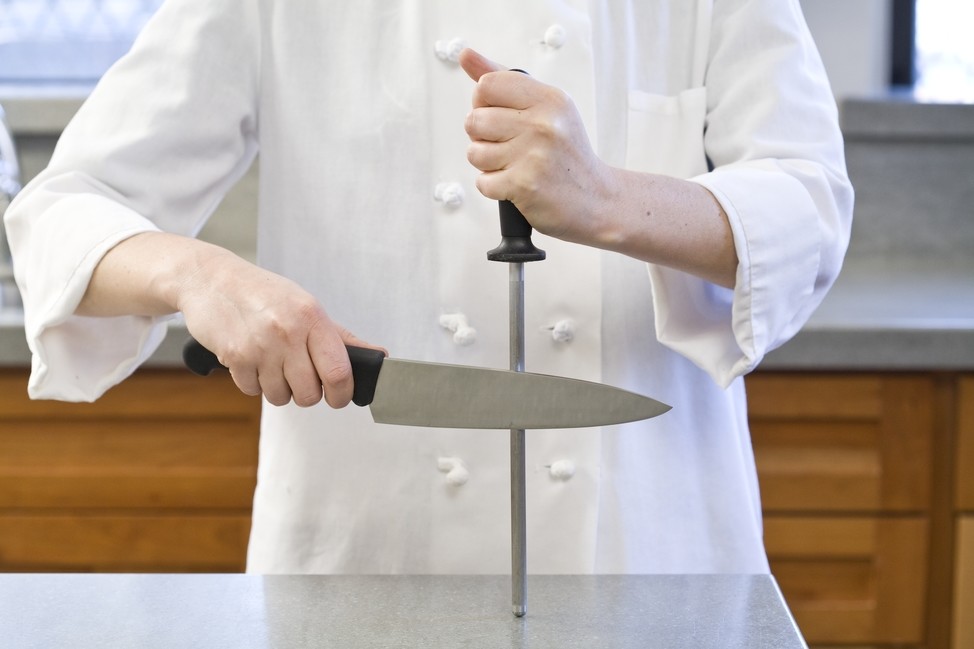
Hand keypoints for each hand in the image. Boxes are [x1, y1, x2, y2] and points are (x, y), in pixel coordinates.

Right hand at [174, 246, 383, 407]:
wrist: (211, 280)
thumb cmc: (264, 294)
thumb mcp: (307, 307)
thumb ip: (342, 337)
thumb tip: (378, 355)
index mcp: (312, 317)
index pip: (339, 372)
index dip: (342, 394)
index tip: (339, 396)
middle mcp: (288, 332)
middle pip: (309, 394)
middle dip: (308, 394)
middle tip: (301, 377)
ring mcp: (260, 346)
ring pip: (281, 397)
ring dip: (280, 389)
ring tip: (273, 364)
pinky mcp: (234, 357)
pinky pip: (253, 391)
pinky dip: (255, 383)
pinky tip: (253, 359)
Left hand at [458, 48, 610, 245]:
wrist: (598, 200)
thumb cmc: (567, 155)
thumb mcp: (546, 108)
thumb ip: (504, 81)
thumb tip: (466, 55)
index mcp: (549, 99)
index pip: (487, 85)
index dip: (483, 104)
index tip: (501, 117)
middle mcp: (543, 124)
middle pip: (474, 120)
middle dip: (483, 137)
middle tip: (510, 147)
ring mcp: (534, 155)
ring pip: (474, 153)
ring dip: (488, 164)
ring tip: (515, 166)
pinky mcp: (525, 185)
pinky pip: (483, 182)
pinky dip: (495, 188)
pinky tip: (517, 185)